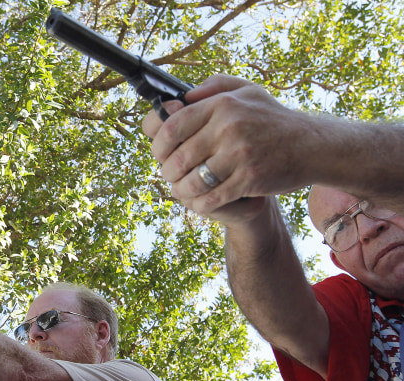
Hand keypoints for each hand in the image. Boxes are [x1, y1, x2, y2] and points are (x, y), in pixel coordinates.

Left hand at [143, 75, 315, 215]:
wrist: (312, 145)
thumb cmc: (272, 119)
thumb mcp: (246, 91)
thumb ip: (212, 87)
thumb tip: (178, 98)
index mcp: (221, 104)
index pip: (170, 126)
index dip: (157, 145)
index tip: (160, 153)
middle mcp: (229, 127)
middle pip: (177, 157)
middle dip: (167, 171)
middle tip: (169, 174)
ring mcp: (240, 154)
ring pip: (191, 181)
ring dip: (181, 190)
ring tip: (182, 189)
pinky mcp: (249, 178)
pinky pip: (211, 198)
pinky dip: (199, 203)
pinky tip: (199, 201)